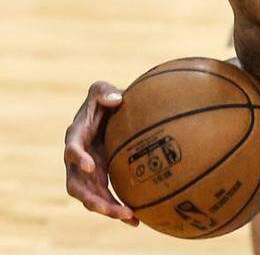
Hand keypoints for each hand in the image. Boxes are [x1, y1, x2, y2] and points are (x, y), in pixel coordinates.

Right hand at [63, 81, 138, 225]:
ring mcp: (88, 173)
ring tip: (129, 217)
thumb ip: (104, 91)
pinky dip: (119, 210)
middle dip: (92, 199)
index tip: (89, 165)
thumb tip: (116, 99)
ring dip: (107, 209)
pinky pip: (107, 198)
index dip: (78, 157)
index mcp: (76, 137)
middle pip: (77, 186)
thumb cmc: (105, 100)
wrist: (112, 113)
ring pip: (91, 198)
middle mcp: (77, 160)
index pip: (71, 149)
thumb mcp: (101, 90)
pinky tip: (137, 220)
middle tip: (111, 208)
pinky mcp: (100, 179)